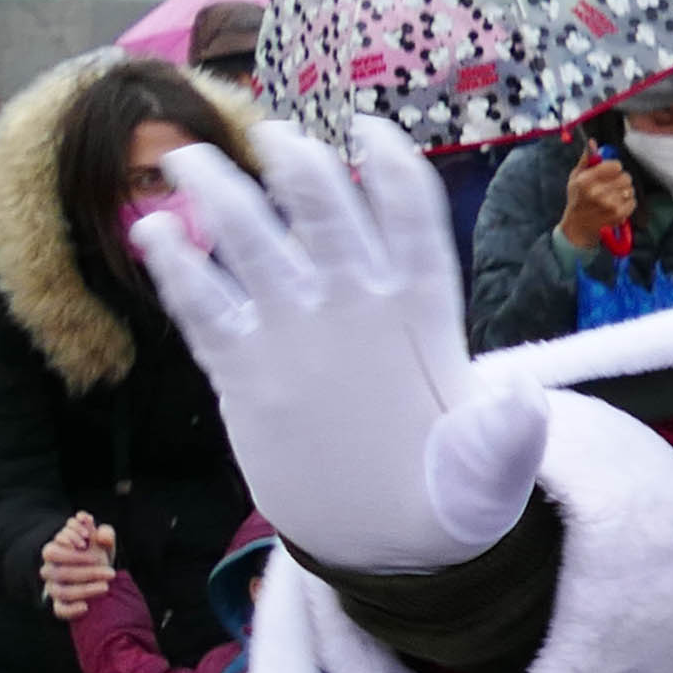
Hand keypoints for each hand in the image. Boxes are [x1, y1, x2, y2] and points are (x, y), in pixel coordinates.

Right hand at [37, 513, 115, 618]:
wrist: (101, 576)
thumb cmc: (98, 555)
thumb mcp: (104, 543)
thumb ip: (105, 535)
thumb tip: (102, 533)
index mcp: (55, 553)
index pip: (51, 551)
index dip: (66, 548)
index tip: (86, 541)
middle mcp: (50, 570)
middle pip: (57, 571)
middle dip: (84, 571)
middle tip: (109, 571)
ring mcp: (54, 588)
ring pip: (61, 591)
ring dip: (84, 589)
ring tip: (106, 586)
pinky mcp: (61, 604)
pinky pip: (60, 610)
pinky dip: (72, 610)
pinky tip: (86, 606)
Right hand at [142, 117, 548, 572]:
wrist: (391, 540)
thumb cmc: (452, 496)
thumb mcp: (489, 474)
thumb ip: (505, 436)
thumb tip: (522, 397)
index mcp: (422, 314)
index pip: (411, 226)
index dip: (394, 176)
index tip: (371, 132)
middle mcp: (356, 306)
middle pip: (326, 218)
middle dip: (300, 171)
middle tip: (271, 137)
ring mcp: (298, 332)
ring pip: (257, 247)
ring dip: (223, 199)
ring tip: (185, 160)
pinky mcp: (248, 370)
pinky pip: (209, 311)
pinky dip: (181, 274)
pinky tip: (151, 235)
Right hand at [557, 147, 632, 253]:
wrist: (578, 226)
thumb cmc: (577, 199)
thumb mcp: (575, 177)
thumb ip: (586, 159)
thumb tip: (593, 142)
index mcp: (586, 181)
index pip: (615, 166)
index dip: (614, 167)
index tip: (609, 171)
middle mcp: (597, 193)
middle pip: (626, 177)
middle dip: (621, 179)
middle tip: (612, 184)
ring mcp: (609, 205)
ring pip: (630, 189)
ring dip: (624, 191)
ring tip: (613, 195)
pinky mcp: (618, 215)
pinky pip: (633, 202)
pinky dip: (627, 202)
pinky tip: (616, 204)